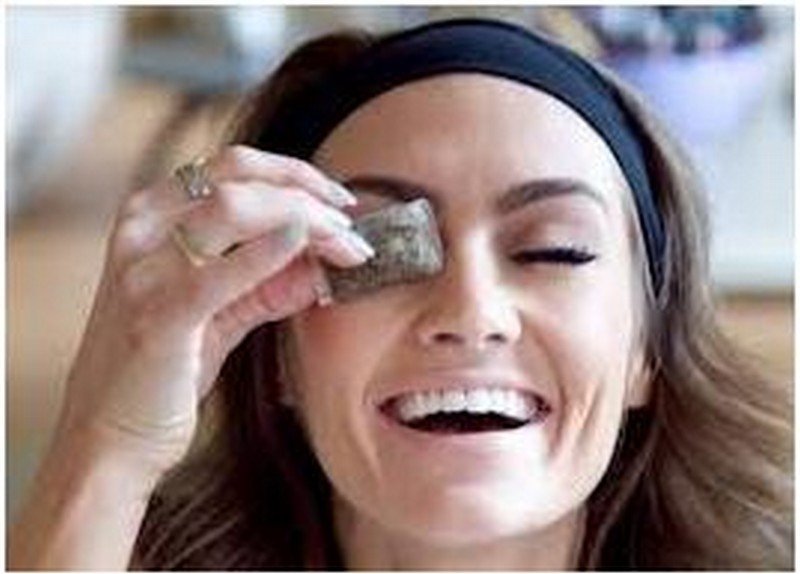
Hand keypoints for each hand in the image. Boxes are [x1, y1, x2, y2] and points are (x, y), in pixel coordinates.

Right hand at [56, 145, 371, 476]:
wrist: (109, 439)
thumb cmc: (164, 372)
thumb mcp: (223, 314)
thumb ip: (269, 282)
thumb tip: (327, 257)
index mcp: (151, 218)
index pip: (232, 165)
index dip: (295, 175)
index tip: (340, 201)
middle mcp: (141, 231)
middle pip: (237, 176)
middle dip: (308, 192)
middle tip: (352, 224)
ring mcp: (143, 270)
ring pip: (232, 208)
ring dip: (304, 219)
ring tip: (347, 245)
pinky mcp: (156, 317)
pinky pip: (218, 273)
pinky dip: (268, 254)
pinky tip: (308, 252)